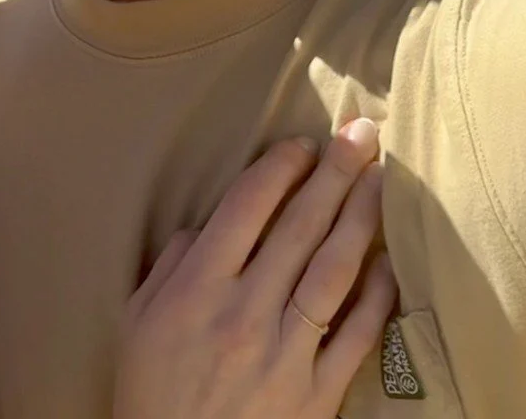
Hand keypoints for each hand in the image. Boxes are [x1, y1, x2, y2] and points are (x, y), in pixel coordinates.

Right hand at [112, 119, 394, 418]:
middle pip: (299, 226)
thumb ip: (171, 266)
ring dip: (361, 217)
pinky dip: (377, 295)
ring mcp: (285, 354)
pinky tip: (389, 262)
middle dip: (335, 172)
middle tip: (363, 132)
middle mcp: (245, 313)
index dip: (281, 166)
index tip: (303, 143)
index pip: (247, 207)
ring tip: (381, 178)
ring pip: (334, 270)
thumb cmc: (151, 397)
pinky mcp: (317, 395)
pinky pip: (357, 335)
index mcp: (197, 289)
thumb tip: (208, 225)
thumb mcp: (136, 325)